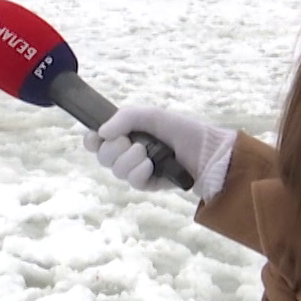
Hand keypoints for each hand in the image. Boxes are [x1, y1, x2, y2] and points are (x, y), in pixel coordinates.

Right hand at [82, 104, 234, 198]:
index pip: (97, 140)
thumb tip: (101, 133)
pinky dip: (138, 172)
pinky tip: (150, 166)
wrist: (208, 151)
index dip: (92, 140)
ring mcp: (138, 170)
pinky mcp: (148, 184)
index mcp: (127, 134)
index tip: (97, 138)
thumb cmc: (182, 130)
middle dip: (113, 149)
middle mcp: (128, 152)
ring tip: (146, 153)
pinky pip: (132, 182)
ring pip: (115, 170)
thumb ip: (125, 118)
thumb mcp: (152, 115)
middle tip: (130, 142)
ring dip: (128, 160)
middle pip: (102, 156)